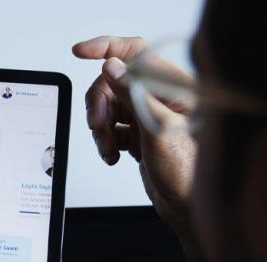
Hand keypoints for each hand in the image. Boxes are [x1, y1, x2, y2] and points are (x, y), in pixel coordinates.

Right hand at [73, 36, 196, 236]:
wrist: (185, 207)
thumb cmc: (186, 172)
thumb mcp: (157, 130)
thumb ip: (133, 96)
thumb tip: (112, 68)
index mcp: (174, 87)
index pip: (135, 53)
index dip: (106, 48)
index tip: (80, 53)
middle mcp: (161, 98)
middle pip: (113, 83)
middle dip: (99, 105)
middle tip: (98, 126)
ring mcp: (149, 116)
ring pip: (109, 106)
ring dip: (101, 128)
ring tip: (110, 149)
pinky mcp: (140, 133)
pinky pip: (111, 127)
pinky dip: (106, 141)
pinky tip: (115, 155)